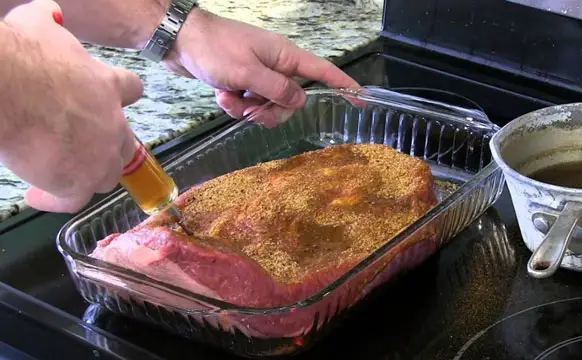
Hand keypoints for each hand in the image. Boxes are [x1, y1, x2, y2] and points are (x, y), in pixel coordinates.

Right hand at [1, 0, 142, 212]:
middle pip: (125, 143)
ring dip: (86, 173)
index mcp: (107, 85)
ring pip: (106, 175)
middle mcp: (113, 123)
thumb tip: (48, 12)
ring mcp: (99, 156)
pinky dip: (56, 200)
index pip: (132, 90)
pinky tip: (36, 195)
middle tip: (80, 146)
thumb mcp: (41, 26)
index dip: (121, 96)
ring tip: (59, 172)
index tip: (112, 99)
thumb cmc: (26, 56)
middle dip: (108, 145)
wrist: (12, 88)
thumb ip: (49, 21)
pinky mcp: (78, 181)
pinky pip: (74, 200)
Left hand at [162, 9, 359, 118]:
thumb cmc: (215, 49)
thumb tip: (301, 102)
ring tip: (228, 97)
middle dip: (270, 110)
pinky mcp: (243, 82)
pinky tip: (221, 94)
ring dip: (247, 108)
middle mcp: (276, 65)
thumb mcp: (248, 72)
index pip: (323, 71)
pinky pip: (250, 103)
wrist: (180, 41)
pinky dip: (235, 104)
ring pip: (269, 106)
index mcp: (285, 56)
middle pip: (291, 100)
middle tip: (250, 107)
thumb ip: (278, 90)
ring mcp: (259, 74)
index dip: (344, 85)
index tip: (362, 98)